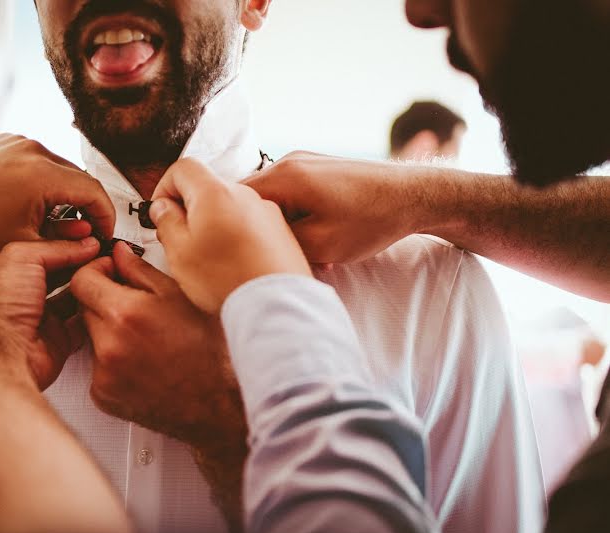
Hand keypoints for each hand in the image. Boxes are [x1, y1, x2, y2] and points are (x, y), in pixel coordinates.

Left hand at [0, 134, 114, 259]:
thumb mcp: (24, 244)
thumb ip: (65, 242)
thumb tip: (89, 239)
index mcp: (42, 174)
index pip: (94, 191)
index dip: (106, 215)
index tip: (105, 231)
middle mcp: (33, 151)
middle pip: (78, 179)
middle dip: (84, 206)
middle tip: (82, 233)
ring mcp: (19, 143)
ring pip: (59, 169)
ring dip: (63, 193)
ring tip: (51, 221)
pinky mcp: (7, 142)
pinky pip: (38, 161)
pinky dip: (43, 181)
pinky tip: (31, 204)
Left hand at [0, 238, 100, 391]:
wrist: (3, 357)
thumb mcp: (21, 258)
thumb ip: (54, 247)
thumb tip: (82, 244)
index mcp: (6, 272)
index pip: (40, 251)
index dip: (64, 243)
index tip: (88, 238)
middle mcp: (21, 296)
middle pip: (59, 273)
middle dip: (80, 264)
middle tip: (102, 254)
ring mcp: (39, 318)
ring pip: (72, 297)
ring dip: (89, 287)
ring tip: (106, 274)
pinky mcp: (57, 339)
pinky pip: (82, 323)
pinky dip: (94, 313)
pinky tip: (103, 300)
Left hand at [71, 243, 248, 532]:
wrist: (219, 403)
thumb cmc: (209, 351)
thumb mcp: (181, 297)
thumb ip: (141, 271)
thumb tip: (119, 254)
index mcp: (125, 315)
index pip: (81, 280)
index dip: (96, 271)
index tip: (110, 273)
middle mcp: (109, 346)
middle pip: (84, 307)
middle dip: (105, 301)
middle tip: (137, 307)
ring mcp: (104, 374)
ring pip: (91, 337)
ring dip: (109, 332)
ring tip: (145, 339)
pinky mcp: (103, 395)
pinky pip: (97, 366)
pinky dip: (113, 361)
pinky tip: (142, 362)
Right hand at [149, 158, 310, 313]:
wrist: (274, 304)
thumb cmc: (227, 280)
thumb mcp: (179, 252)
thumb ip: (166, 222)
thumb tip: (163, 209)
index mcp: (214, 193)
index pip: (183, 168)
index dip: (165, 187)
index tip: (161, 210)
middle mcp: (244, 194)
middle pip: (207, 187)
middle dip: (189, 208)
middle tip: (180, 239)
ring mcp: (266, 211)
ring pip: (228, 207)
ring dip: (213, 224)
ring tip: (207, 257)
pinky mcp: (280, 231)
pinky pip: (249, 224)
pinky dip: (235, 237)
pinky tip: (232, 264)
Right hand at [241, 151, 426, 263]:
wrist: (415, 196)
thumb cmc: (371, 220)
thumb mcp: (319, 244)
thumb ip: (278, 240)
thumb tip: (252, 241)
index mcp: (284, 176)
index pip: (233, 199)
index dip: (233, 227)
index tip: (243, 251)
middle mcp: (288, 161)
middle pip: (253, 200)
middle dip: (262, 230)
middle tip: (280, 255)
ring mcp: (304, 162)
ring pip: (275, 200)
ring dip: (285, 227)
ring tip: (308, 251)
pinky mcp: (319, 168)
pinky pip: (293, 194)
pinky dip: (299, 217)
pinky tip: (320, 238)